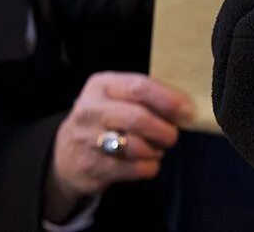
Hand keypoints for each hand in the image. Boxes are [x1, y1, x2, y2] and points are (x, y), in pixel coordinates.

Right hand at [43, 72, 193, 222]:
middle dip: (163, 129)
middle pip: (138, 118)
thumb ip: (146, 97)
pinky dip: (149, 166)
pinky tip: (147, 162)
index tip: (188, 111)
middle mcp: (90, 110)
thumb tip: (186, 108)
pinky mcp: (91, 168)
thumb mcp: (116, 97)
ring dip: (156, 150)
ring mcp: (87, 140)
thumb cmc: (104, 119)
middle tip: (173, 136)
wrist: (66, 154)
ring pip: (136, 147)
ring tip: (157, 148)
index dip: (168, 99)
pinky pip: (133, 169)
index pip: (139, 87)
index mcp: (101, 85)